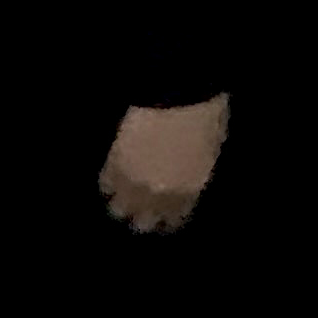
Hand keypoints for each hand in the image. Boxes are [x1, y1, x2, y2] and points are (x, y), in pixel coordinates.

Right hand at [99, 98, 228, 232]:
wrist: (177, 94)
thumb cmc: (205, 115)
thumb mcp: (212, 148)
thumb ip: (196, 169)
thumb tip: (188, 171)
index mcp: (188, 192)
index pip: (174, 220)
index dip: (167, 216)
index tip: (164, 211)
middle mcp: (159, 196)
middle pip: (143, 223)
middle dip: (142, 215)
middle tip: (140, 205)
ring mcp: (133, 182)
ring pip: (118, 209)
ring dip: (120, 202)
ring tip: (121, 193)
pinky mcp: (114, 165)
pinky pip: (106, 184)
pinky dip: (109, 181)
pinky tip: (112, 173)